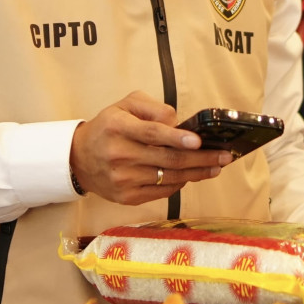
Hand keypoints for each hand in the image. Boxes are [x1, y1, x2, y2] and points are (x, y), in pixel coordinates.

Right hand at [69, 91, 232, 204]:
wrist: (80, 158)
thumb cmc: (109, 126)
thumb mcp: (125, 105)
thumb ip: (153, 108)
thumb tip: (180, 123)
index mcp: (118, 127)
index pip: (151, 134)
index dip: (177, 138)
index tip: (199, 141)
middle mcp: (119, 155)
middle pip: (167, 159)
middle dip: (201, 158)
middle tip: (224, 156)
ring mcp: (123, 179)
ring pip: (168, 177)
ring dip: (197, 173)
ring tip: (216, 167)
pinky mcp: (127, 197)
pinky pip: (162, 191)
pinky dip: (180, 182)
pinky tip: (193, 175)